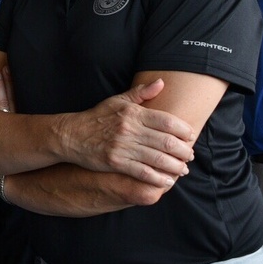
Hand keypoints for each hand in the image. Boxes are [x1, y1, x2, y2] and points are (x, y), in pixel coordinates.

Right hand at [57, 79, 194, 186]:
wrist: (72, 135)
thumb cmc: (97, 117)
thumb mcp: (117, 101)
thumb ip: (141, 93)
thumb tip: (161, 82)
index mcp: (133, 113)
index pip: (168, 122)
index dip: (184, 131)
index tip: (190, 136)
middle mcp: (129, 129)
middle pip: (167, 142)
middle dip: (184, 151)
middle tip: (190, 156)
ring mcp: (123, 147)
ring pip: (158, 159)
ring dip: (175, 167)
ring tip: (183, 169)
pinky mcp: (116, 162)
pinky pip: (143, 172)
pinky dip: (159, 178)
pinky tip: (167, 181)